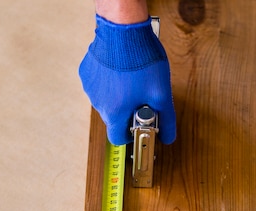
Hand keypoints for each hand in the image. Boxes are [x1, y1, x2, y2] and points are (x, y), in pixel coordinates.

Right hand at [79, 16, 175, 145]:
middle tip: (140, 96)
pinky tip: (120, 70)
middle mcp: (98, 103)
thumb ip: (167, 120)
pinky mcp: (87, 73)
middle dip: (127, 112)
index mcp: (114, 112)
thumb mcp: (162, 93)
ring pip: (106, 101)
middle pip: (113, 119)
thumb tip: (168, 137)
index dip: (130, 134)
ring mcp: (90, 88)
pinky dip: (109, 82)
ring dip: (118, 96)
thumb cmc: (141, 59)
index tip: (138, 125)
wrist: (124, 28)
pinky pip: (98, 85)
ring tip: (131, 79)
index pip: (117, 138)